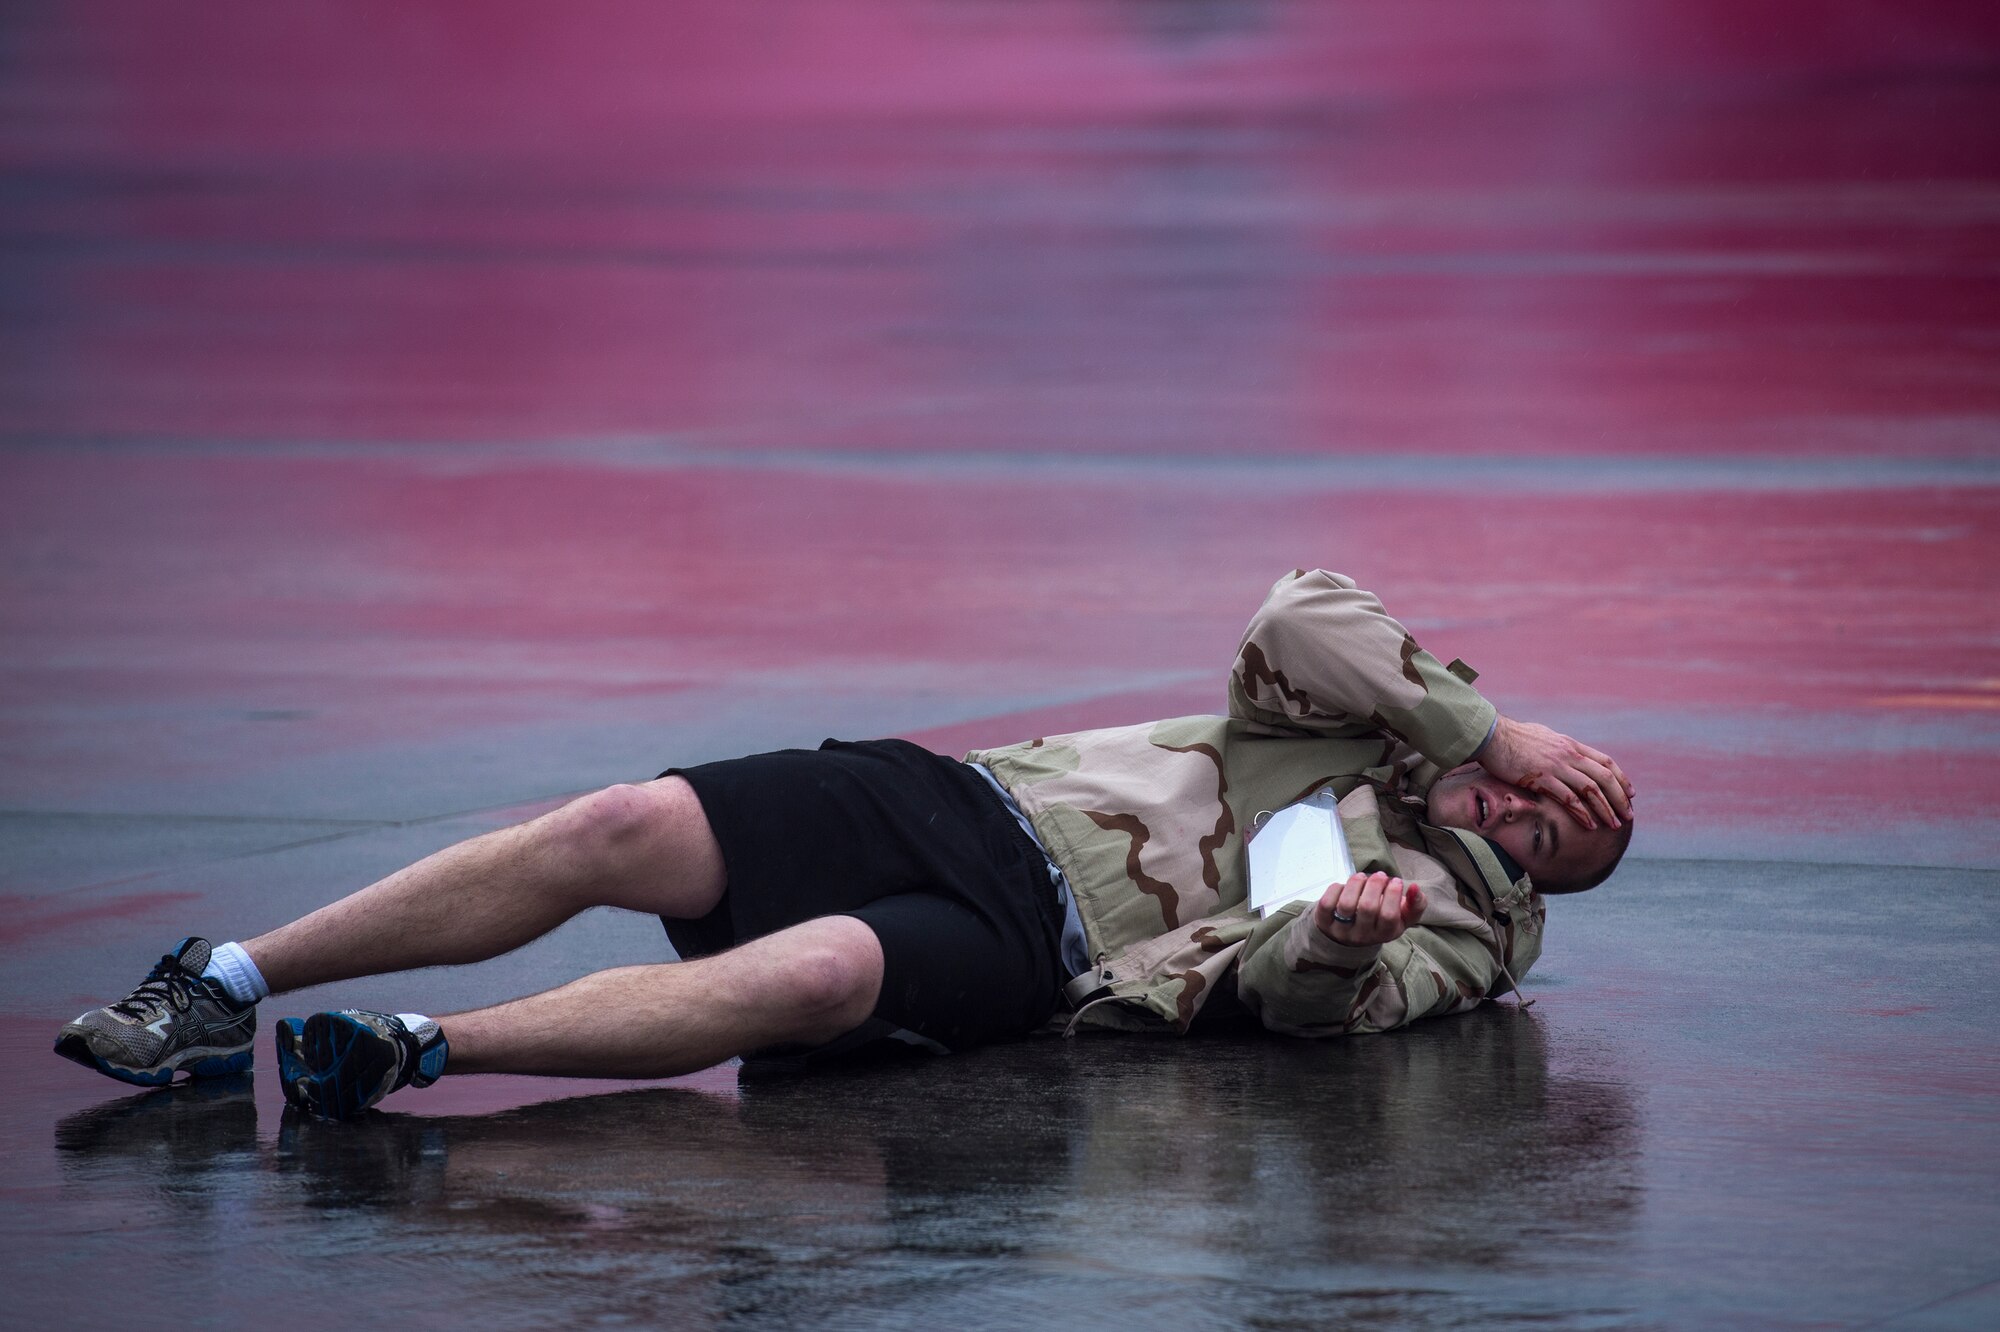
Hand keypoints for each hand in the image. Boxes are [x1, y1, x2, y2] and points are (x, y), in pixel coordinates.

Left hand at [1314, 871, 1424, 945]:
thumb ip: (1416, 905)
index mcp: (1384, 935)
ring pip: (1346, 904)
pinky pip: (1326, 904)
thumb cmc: (1381, 921)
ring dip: (1356, 884)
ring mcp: (1341, 931)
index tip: (1396, 881)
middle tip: (1380, 875)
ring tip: (1362, 876)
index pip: (1389, 916)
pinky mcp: (1323, 922)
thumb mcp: (1403, 917)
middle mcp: (1362, 936)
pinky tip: (1344, 885)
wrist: (1350, 938)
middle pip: (1367, 908)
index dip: (1393, 895)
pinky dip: (1336, 888)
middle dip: (1375, 885)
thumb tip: (1415, 888)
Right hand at [1478, 715, 1633, 829]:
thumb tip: (1566, 754)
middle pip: (1604, 777)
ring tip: (1614, 824)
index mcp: (1570, 744)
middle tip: (1627, 815)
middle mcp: (1568, 754)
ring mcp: (1555, 766)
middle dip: (1619, 798)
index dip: (1621, 779)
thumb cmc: (1512, 738)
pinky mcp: (1541, 778)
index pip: (1605, 762)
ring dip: (1605, 809)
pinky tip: (1590, 824)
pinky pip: (1568, 798)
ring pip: (1590, 789)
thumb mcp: (1544, 737)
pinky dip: (1582, 813)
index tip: (1630, 794)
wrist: (1491, 736)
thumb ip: (1559, 748)